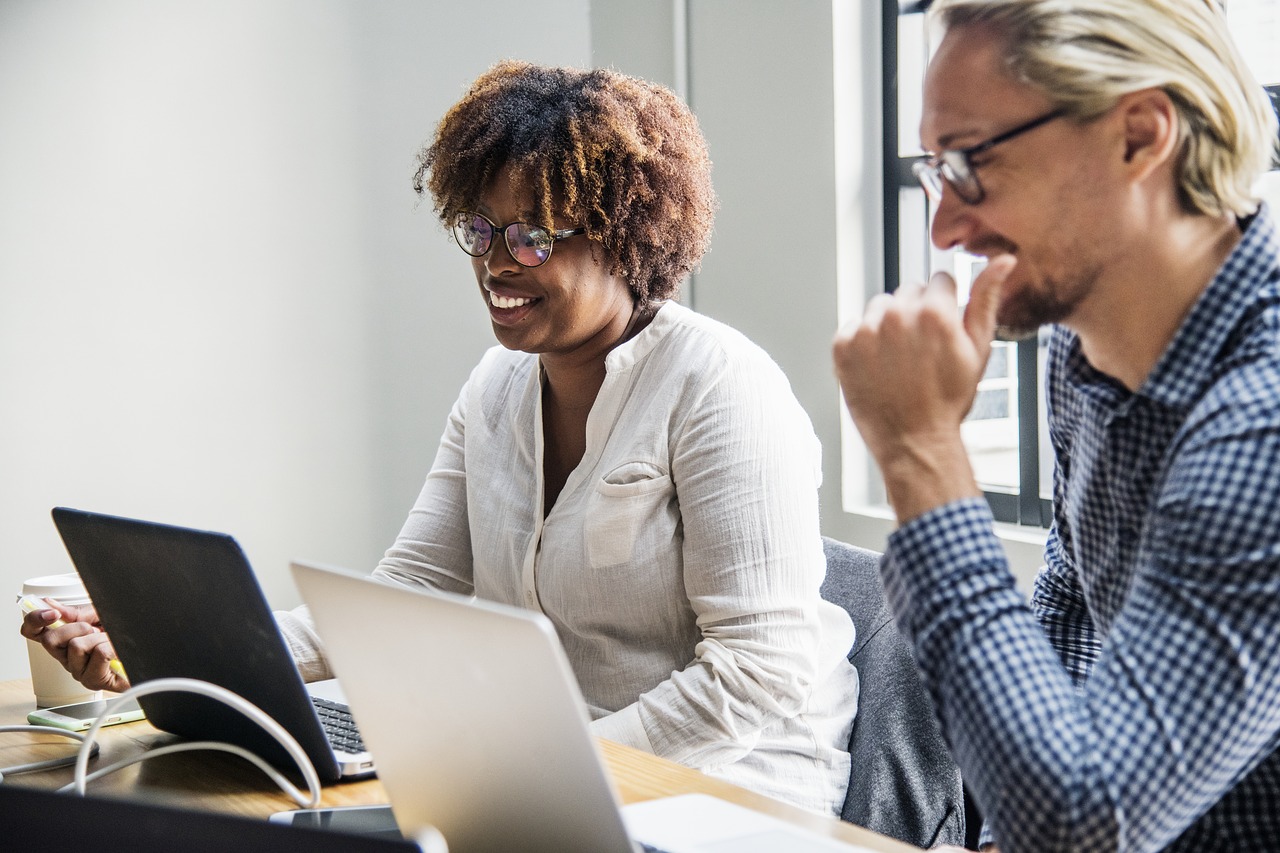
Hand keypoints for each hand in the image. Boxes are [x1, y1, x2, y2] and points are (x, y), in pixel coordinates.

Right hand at [19, 600, 129, 691]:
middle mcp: (67, 659)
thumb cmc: (125, 636)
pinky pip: (98, 654)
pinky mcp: (95, 681)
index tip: (52, 613)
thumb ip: (77, 613)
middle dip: (76, 627)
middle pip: (50, 640)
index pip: (33, 633)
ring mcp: (80, 672)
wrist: (149, 652)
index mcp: (65, 642)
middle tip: (96, 630)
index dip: (35, 620)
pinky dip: (113, 646)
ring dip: (100, 638)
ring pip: (77, 646)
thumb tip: (50, 604)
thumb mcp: (101, 615)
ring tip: (111, 643)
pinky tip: (118, 652)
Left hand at [832, 255, 1015, 520]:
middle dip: (916, 314)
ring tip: (900, 360)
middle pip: (908, 293)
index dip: (945, 307)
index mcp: (934, 311)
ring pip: (880, 307)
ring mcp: (866, 330)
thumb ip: (986, 299)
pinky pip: (854, 327)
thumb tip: (1002, 259)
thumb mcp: (978, 349)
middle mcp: (896, 315)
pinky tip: (879, 366)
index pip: (939, 281)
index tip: (942, 334)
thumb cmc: (949, 400)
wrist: (913, 441)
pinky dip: (863, 342)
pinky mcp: (842, 346)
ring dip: (888, 325)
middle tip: (921, 352)